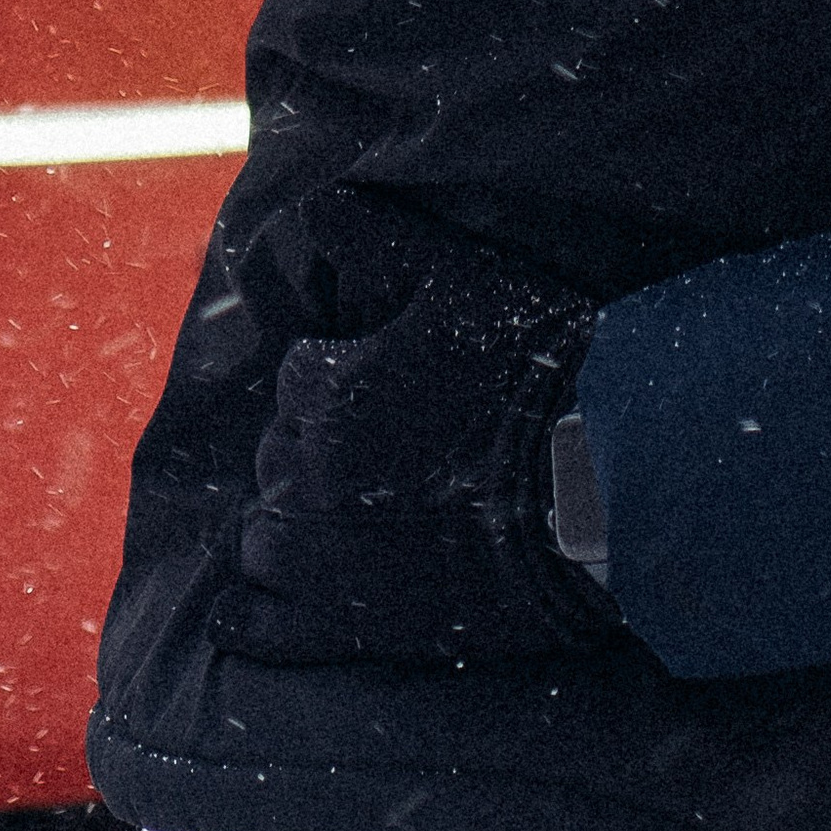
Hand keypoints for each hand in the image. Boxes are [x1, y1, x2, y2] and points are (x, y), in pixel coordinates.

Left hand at [206, 186, 619, 668]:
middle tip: (382, 445)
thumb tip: (315, 204)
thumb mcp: (455, 275)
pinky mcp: (350, 623)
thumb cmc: (526, 370)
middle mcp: (307, 476)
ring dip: (286, 519)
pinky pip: (260, 626)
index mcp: (324, 391)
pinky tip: (236, 610)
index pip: (299, 379)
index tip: (386, 382)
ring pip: (263, 535)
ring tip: (336, 513)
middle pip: (280, 457)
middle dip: (316, 448)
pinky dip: (243, 616)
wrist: (593, 482)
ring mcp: (323, 558)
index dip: (342, 376)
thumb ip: (373, 235)